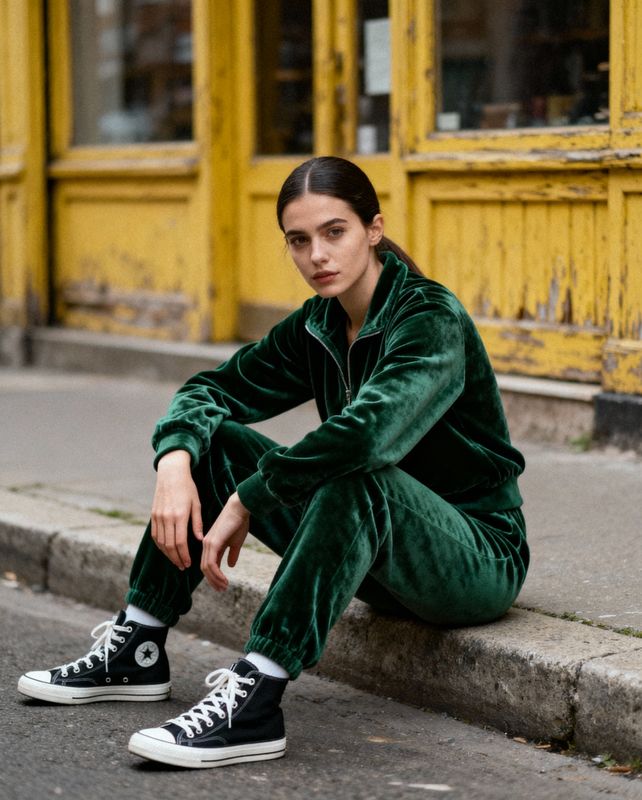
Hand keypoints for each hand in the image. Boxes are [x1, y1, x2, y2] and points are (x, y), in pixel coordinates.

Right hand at [151, 450, 202, 570]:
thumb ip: (197, 523)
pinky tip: (166, 550)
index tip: (189, 563)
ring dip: (168, 554)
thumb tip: (199, 540)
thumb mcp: (197, 504)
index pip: (180, 542)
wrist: (171, 474)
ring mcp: (158, 517)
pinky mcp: (153, 515)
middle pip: (169, 545)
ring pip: (161, 542)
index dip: (184, 555)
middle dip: (176, 558)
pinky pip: (155, 535)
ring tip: (176, 561)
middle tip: (183, 566)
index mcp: (179, 515)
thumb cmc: (187, 488)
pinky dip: (160, 545)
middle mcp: (167, 517)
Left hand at [201, 492, 249, 591]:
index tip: (222, 586)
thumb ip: (232, 553)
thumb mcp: (236, 542)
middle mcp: (206, 544)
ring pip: (206, 568)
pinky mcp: (213, 543)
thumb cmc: (239, 522)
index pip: (208, 564)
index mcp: (211, 544)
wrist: (240, 508)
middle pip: (205, 568)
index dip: (213, 577)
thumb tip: (231, 565)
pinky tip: (224, 579)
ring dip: (215, 580)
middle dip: (213, 581)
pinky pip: (211, 564)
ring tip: (224, 586)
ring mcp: (208, 544)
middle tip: (222, 590)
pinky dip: (216, 574)